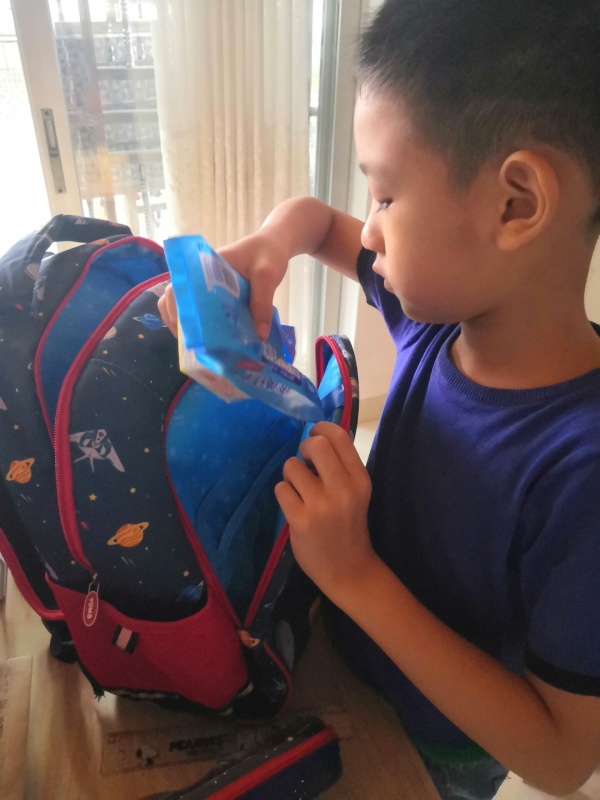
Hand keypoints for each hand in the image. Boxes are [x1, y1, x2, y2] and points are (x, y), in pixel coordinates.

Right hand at [157, 230, 289, 340]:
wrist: (276, 243)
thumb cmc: (268, 253)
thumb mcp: (267, 276)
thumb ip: (262, 303)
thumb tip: (258, 336)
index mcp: (206, 266)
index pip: (180, 285)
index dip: (175, 306)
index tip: (185, 327)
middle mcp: (202, 276)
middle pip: (176, 298)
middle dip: (179, 321)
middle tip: (194, 343)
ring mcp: (209, 286)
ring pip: (188, 306)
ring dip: (190, 324)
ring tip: (201, 345)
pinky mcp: (219, 294)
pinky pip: (206, 310)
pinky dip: (206, 325)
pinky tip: (216, 340)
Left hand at [274, 421, 376, 600]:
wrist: (348, 569)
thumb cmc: (349, 525)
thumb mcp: (356, 492)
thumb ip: (342, 466)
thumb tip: (321, 434)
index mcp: (360, 479)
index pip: (339, 436)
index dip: (321, 428)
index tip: (314, 434)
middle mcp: (343, 488)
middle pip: (315, 444)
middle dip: (304, 449)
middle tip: (306, 464)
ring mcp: (321, 505)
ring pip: (292, 466)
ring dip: (291, 475)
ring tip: (300, 491)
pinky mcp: (301, 520)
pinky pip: (281, 488)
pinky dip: (284, 494)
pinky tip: (294, 506)